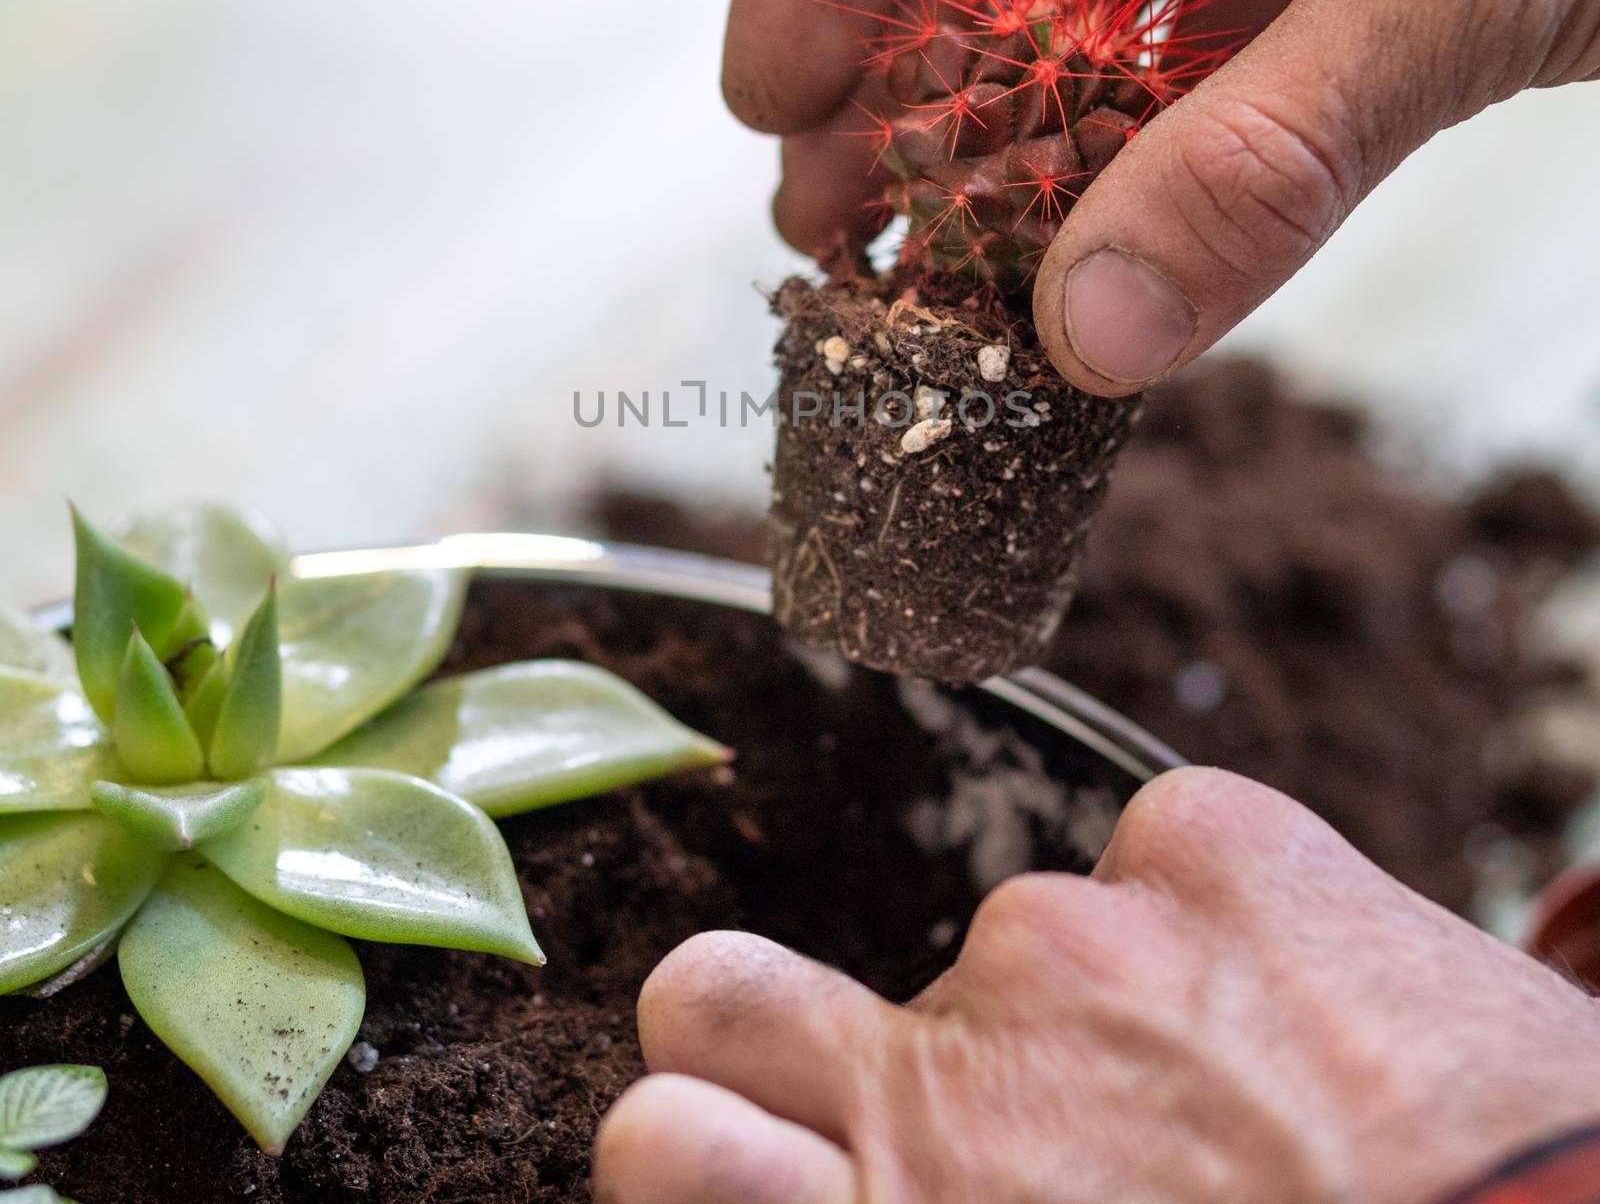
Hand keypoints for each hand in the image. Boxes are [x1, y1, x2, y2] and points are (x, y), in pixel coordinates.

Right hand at [595, 768, 1599, 1203]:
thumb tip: (856, 1185)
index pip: (662, 1135)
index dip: (688, 1138)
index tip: (747, 1152)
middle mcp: (960, 1072)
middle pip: (717, 995)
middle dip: (762, 1031)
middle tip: (915, 1096)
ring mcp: (1084, 936)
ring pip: (1018, 938)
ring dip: (1094, 1010)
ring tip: (1243, 1102)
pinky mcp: (1215, 841)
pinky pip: (1171, 863)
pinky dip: (1228, 933)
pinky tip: (1331, 1030)